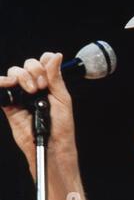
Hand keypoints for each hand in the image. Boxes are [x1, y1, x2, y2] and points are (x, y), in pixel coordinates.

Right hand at [0, 53, 76, 177]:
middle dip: (35, 71)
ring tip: (31, 91)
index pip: (44, 61)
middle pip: (28, 64)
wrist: (51, 144)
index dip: (44, 64)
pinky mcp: (9, 103)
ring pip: (14, 72)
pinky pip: (1, 88)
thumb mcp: (62, 97)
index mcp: (50, 83)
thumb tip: (55, 55)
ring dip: (22, 76)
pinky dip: (2, 82)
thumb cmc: (61, 125)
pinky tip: (9, 84)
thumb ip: (56, 76)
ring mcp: (22, 94)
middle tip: (41, 87)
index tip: (48, 77)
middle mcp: (35, 86)